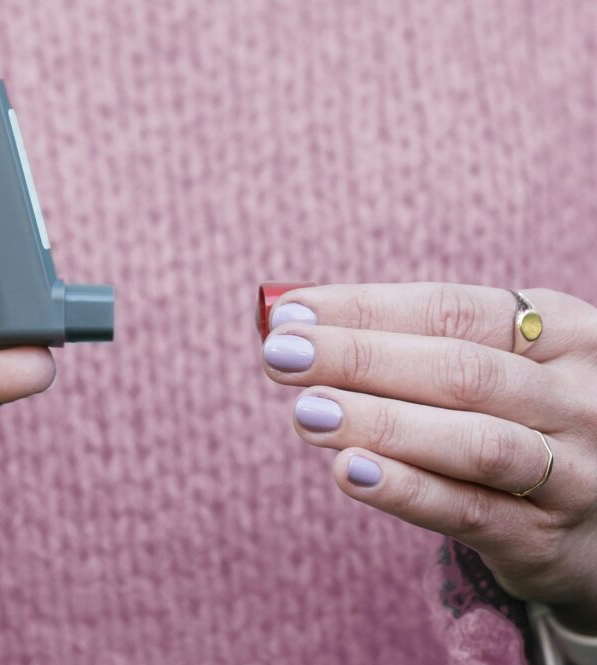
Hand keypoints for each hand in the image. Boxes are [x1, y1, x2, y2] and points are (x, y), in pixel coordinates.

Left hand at [261, 283, 596, 633]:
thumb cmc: (519, 418)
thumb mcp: (498, 364)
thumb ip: (411, 342)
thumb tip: (294, 322)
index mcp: (561, 331)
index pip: (451, 310)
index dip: (364, 309)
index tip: (289, 314)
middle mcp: (577, 397)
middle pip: (460, 370)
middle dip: (358, 359)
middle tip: (280, 355)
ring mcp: (575, 471)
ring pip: (472, 442)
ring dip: (380, 423)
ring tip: (307, 411)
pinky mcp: (545, 538)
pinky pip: (470, 511)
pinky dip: (406, 489)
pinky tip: (347, 471)